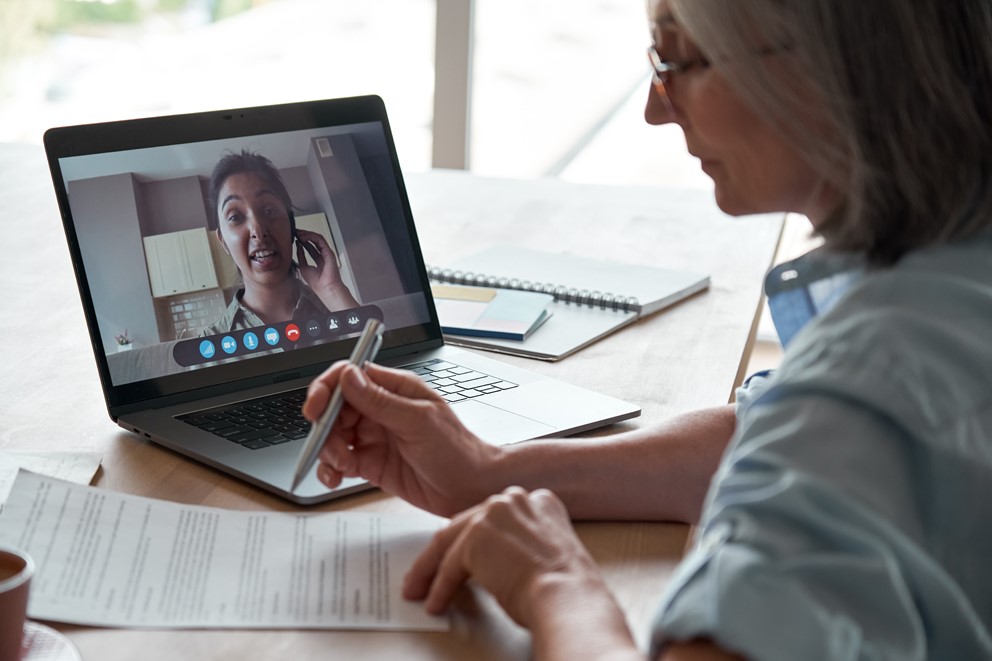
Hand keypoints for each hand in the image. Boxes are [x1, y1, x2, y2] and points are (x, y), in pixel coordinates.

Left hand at [294, 229, 359, 309]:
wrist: (325, 288)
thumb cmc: (318, 283)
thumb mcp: (303, 267)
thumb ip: (301, 256)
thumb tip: (298, 247)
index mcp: (318, 260)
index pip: (310, 247)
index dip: (302, 241)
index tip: (295, 238)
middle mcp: (323, 255)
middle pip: (314, 241)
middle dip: (304, 235)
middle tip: (296, 233)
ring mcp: (327, 253)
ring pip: (317, 238)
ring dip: (307, 234)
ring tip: (299, 234)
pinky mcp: (329, 252)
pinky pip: (320, 240)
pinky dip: (311, 237)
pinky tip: (304, 237)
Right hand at [302, 362, 501, 515]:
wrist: (471, 488)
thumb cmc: (457, 450)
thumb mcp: (418, 421)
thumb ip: (379, 401)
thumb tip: (348, 377)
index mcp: (394, 389)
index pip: (350, 377)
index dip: (327, 389)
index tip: (316, 408)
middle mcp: (380, 410)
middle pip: (335, 408)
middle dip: (325, 426)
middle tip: (330, 445)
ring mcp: (374, 437)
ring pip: (333, 436)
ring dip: (328, 450)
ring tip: (341, 465)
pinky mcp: (370, 463)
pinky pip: (339, 461)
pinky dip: (331, 469)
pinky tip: (336, 477)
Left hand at [403, 487, 609, 628]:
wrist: (567, 597)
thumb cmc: (566, 589)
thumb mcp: (548, 553)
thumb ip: (522, 545)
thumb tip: (495, 563)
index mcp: (538, 501)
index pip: (494, 518)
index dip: (475, 537)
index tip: (462, 552)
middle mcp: (514, 500)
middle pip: (467, 525)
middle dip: (445, 552)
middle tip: (428, 572)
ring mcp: (493, 514)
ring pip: (451, 543)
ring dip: (431, 570)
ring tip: (420, 589)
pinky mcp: (475, 537)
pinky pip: (449, 567)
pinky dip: (439, 589)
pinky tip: (436, 603)